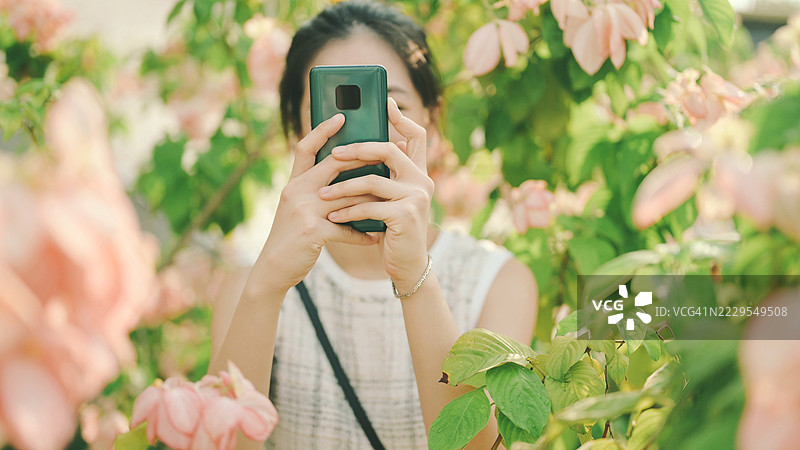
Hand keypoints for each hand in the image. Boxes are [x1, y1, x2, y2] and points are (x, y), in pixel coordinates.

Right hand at [253, 114, 380, 295]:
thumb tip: (347, 180)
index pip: (306, 148)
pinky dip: (362, 235)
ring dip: (371, 201)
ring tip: (390, 200)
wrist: (272, 269)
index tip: (341, 116)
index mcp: (294, 183)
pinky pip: (347, 229)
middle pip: (334, 165)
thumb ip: (315, 192)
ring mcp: (304, 210)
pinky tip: (375, 238)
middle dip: (363, 158)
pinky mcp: (313, 231)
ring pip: (348, 197)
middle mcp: (296, 191)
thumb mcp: (297, 209)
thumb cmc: (291, 239)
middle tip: (387, 153)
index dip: (322, 131)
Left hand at [319, 98, 433, 292]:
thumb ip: (381, 177)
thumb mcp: (388, 200)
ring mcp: (416, 198)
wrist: (407, 266)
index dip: (402, 117)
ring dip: (342, 188)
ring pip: (373, 181)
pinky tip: (332, 217)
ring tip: (321, 194)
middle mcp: (422, 181)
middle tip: (334, 154)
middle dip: (358, 149)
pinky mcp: (406, 216)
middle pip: (390, 150)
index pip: (417, 135)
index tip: (385, 102)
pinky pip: (369, 207)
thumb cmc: (392, 231)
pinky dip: (347, 212)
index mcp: (418, 173)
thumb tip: (352, 150)